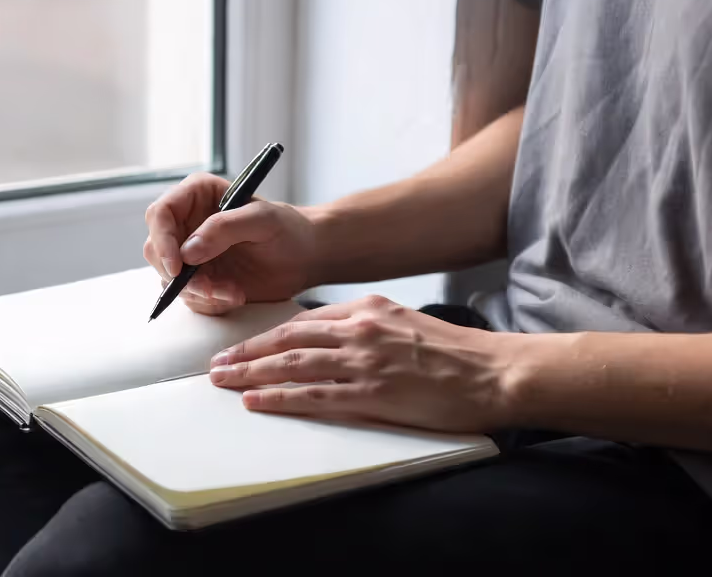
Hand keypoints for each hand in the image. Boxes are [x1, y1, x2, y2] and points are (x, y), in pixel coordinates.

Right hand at [143, 173, 316, 314]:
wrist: (305, 258)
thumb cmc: (289, 229)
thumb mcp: (263, 220)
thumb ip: (224, 228)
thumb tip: (187, 251)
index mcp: (196, 195)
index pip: (160, 215)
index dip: (162, 241)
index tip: (177, 267)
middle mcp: (186, 223)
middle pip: (156, 250)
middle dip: (181, 276)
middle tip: (213, 288)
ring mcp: (190, 253)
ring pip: (170, 279)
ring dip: (200, 292)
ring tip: (235, 291)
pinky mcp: (199, 278)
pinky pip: (188, 296)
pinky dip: (210, 302)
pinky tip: (236, 294)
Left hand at [207, 295, 524, 432]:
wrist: (494, 372)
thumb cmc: (455, 354)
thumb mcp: (404, 322)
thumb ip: (366, 327)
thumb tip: (332, 339)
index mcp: (366, 309)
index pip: (302, 321)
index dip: (267, 335)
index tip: (243, 345)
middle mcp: (359, 330)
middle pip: (287, 340)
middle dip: (247, 352)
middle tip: (217, 363)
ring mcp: (363, 362)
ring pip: (292, 365)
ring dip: (251, 373)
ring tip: (223, 381)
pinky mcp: (372, 394)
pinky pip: (314, 395)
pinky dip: (280, 398)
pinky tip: (256, 401)